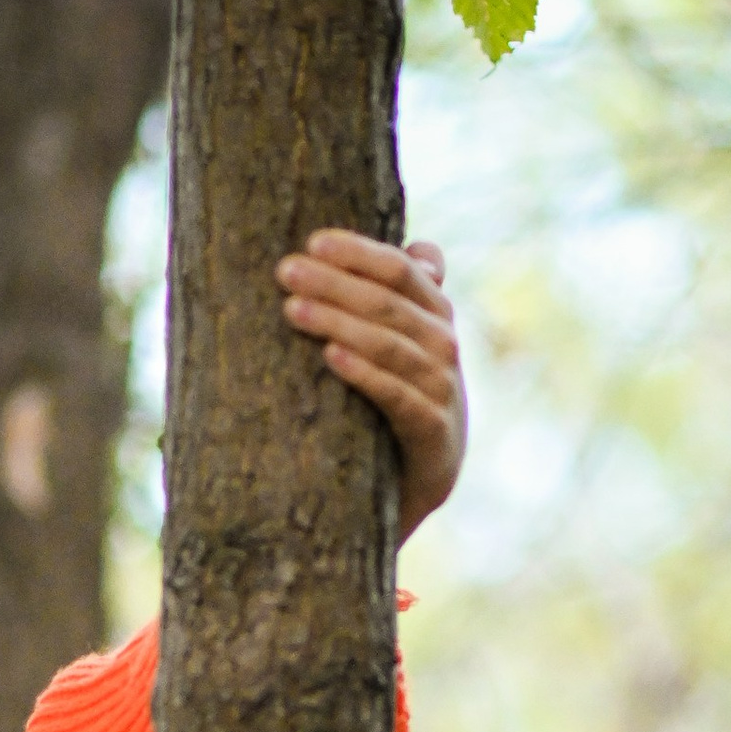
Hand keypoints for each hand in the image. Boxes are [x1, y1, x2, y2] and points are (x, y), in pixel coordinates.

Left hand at [276, 231, 467, 539]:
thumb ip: (396, 300)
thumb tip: (416, 245)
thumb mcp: (395, 348)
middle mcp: (445, 347)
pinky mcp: (433, 435)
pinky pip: (398, 397)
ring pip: (392, 345)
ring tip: (292, 309)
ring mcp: (443, 391)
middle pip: (390, 303)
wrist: (416, 488)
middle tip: (285, 271)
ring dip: (340, 322)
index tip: (311, 242)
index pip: (401, 270)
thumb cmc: (393, 407)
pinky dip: (365, 374)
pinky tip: (331, 357)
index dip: (359, 253)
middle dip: (335, 283)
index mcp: (434, 317)